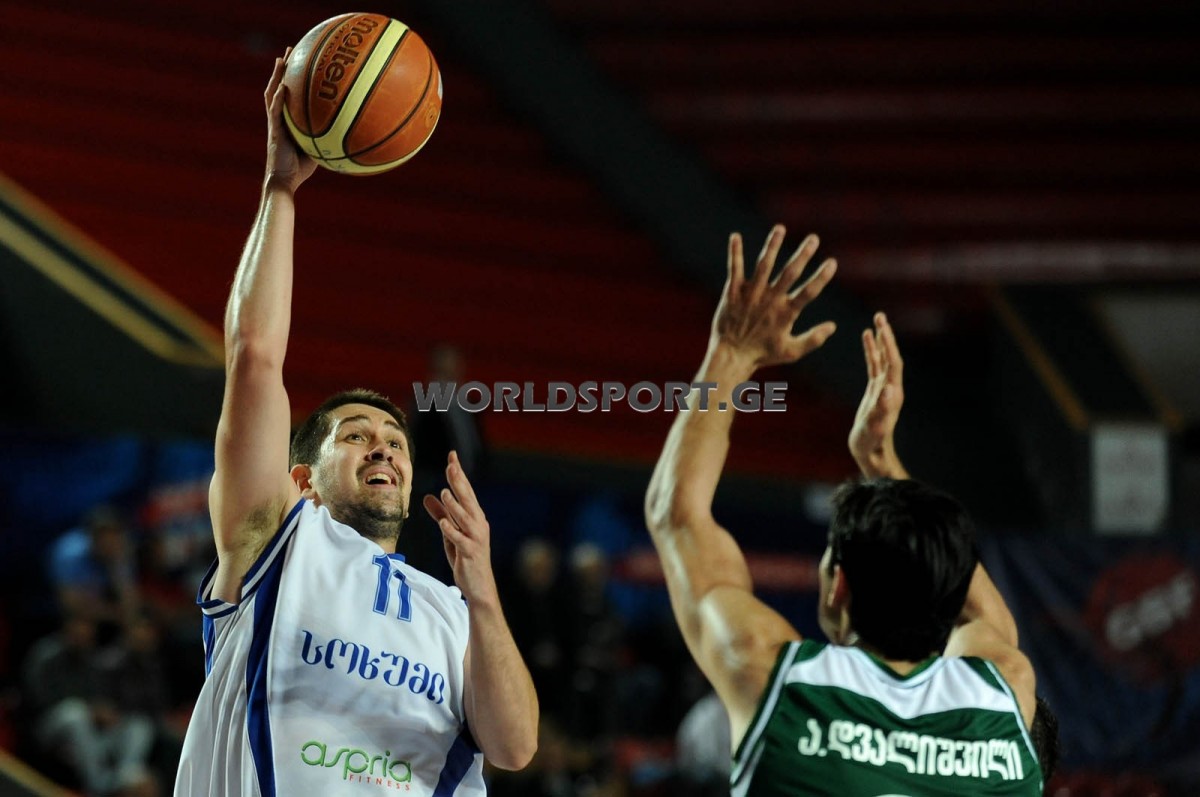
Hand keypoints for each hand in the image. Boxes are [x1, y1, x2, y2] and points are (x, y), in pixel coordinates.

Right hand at [264, 49, 317, 191]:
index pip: (288, 94)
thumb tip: (350, 129)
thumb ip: (328, 136)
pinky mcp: (274, 132)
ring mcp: (274, 124)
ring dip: (277, 76)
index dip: (291, 77)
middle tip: (290, 50)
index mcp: (287, 120)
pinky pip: (275, 112)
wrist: (284, 182)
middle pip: (278, 87)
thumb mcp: (318, 149)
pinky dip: (278, 99)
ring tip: (282, 59)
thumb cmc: (300, 170)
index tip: (300, 60)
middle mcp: (278, 118)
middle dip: (283, 68)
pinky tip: (283, 87)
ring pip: (272, 94)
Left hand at [422, 451, 498, 605]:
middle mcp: (478, 525)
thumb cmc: (466, 558)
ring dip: (456, 505)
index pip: (466, 491)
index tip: (452, 456)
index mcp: (474, 517)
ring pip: (465, 518)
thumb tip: (427, 496)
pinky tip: (443, 523)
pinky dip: (452, 530)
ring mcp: (475, 539)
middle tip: (452, 465)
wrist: (479, 586)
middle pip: (468, 499)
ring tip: (445, 492)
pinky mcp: (470, 553)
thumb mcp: (450, 533)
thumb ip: (440, 514)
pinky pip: (460, 540)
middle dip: (460, 482)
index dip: (459, 474)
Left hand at [710, 225, 836, 368]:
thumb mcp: (791, 352)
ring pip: (764, 266)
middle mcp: (769, 300)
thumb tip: (833, 326)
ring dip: (772, 246)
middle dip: (802, 255)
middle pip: (789, 274)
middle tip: (813, 238)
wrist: (731, 356)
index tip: (832, 262)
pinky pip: (735, 269)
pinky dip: (735, 253)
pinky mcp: (733, 292)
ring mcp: (751, 295)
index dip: (821, 277)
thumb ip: (813, 339)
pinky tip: (735, 236)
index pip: (808, 292)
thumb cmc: (763, 354)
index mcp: (785, 313)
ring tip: (780, 229)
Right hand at [849, 312, 906, 477]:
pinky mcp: (874, 391)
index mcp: (893, 393)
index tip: (882, 327)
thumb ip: (882, 409)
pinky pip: (873, 365)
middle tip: (880, 316)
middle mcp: (891, 387)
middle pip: (890, 356)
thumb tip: (888, 389)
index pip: (893, 362)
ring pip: (882, 358)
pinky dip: (871, 351)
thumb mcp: (875, 426)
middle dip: (886, 336)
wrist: (871, 452)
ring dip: (880, 340)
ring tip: (875, 322)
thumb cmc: (872, 442)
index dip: (889, 345)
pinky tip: (866, 338)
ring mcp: (883, 388)